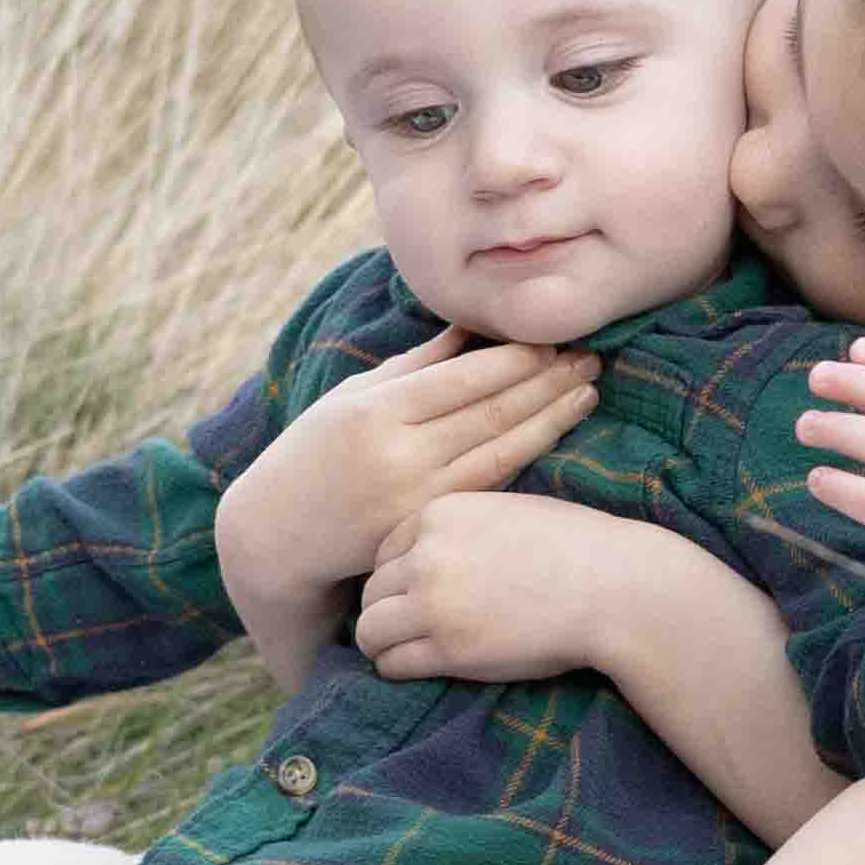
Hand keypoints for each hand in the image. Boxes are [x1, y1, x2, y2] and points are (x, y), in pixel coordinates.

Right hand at [213, 329, 598, 624]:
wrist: (272, 538)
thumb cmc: (310, 455)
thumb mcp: (348, 399)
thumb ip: (411, 366)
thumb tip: (469, 326)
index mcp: (374, 412)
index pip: (463, 377)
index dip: (517, 358)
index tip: (557, 337)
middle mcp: (397, 455)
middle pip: (490, 412)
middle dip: (547, 382)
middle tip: (592, 357)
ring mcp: (413, 498)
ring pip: (499, 452)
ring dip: (550, 419)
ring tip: (587, 391)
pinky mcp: (424, 529)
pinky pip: (485, 486)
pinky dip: (523, 458)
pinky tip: (553, 434)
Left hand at [358, 488, 695, 685]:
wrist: (612, 587)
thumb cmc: (576, 546)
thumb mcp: (509, 510)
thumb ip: (464, 524)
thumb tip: (434, 549)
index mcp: (440, 513)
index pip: (384, 550)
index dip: (396, 576)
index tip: (411, 594)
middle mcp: (427, 555)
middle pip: (371, 589)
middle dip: (384, 609)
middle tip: (404, 628)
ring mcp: (433, 603)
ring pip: (369, 629)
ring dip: (381, 643)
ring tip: (401, 651)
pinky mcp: (448, 649)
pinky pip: (393, 663)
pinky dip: (397, 669)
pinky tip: (416, 668)